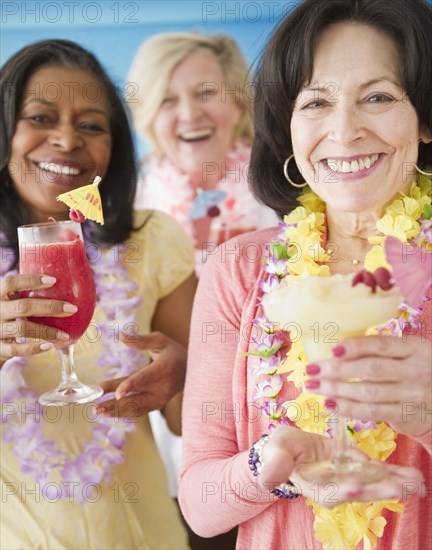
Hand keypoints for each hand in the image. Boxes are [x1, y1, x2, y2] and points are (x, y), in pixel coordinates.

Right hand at [0, 274, 73, 362]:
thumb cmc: (7, 313)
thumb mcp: (11, 300)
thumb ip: (27, 293)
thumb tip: (66, 284)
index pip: (11, 282)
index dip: (31, 280)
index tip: (53, 280)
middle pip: (23, 307)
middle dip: (50, 307)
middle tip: (72, 309)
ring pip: (22, 328)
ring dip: (47, 331)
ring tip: (65, 334)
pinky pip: (16, 350)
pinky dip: (34, 348)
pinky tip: (50, 346)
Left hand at [95, 331, 186, 417]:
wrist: (191, 371)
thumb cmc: (173, 352)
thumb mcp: (161, 341)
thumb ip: (140, 340)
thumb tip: (121, 335)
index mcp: (165, 368)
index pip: (146, 378)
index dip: (131, 386)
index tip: (117, 393)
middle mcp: (163, 388)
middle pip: (136, 398)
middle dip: (115, 404)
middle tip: (96, 407)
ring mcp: (160, 400)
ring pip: (135, 408)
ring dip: (115, 411)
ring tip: (97, 411)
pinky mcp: (156, 406)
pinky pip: (138, 411)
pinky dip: (122, 413)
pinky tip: (107, 412)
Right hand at [258, 426, 424, 507]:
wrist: (291, 450)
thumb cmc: (279, 450)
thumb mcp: (274, 452)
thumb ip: (275, 464)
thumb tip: (269, 476)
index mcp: (312, 486)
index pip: (328, 493)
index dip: (341, 491)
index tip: (355, 487)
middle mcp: (334, 487)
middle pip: (358, 492)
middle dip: (378, 491)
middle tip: (399, 489)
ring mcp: (348, 479)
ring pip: (373, 484)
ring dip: (394, 484)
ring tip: (415, 483)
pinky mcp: (357, 468)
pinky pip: (377, 471)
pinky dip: (395, 473)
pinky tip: (412, 474)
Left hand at [305, 335, 431, 436]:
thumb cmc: (412, 369)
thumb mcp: (407, 353)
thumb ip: (381, 349)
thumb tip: (335, 347)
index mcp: (415, 348)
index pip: (381, 344)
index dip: (355, 346)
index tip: (331, 349)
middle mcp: (415, 370)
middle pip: (371, 369)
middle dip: (337, 370)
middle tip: (311, 369)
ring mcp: (411, 394)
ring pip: (369, 393)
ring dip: (337, 390)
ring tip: (314, 387)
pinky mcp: (405, 414)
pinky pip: (372, 412)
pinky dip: (348, 409)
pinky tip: (330, 404)